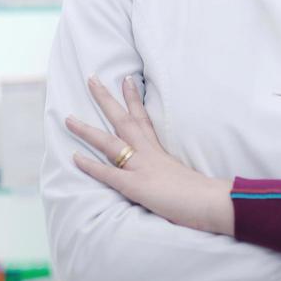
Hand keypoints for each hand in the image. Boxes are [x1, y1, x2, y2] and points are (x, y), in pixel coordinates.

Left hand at [65, 74, 233, 234]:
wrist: (211, 202)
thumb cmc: (203, 194)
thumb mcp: (184, 175)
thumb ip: (171, 172)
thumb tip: (168, 177)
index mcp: (160, 150)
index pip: (144, 119)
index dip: (134, 99)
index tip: (126, 79)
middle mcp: (148, 153)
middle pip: (123, 119)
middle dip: (105, 99)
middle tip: (91, 78)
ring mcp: (141, 167)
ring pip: (109, 142)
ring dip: (87, 130)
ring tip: (68, 118)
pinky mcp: (136, 186)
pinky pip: (108, 173)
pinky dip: (90, 165)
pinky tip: (75, 157)